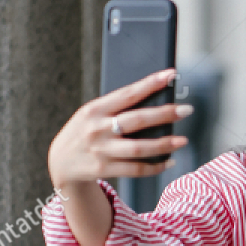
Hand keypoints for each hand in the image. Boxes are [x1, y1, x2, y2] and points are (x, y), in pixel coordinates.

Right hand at [47, 68, 192, 188]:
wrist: (59, 162)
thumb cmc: (84, 131)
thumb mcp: (92, 114)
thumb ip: (116, 109)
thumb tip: (154, 102)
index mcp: (95, 109)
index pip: (128, 93)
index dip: (151, 83)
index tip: (171, 75)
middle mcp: (97, 129)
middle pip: (137, 120)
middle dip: (165, 114)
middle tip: (187, 110)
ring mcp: (101, 151)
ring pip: (139, 148)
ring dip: (164, 144)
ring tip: (183, 140)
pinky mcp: (104, 170)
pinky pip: (135, 170)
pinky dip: (155, 167)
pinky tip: (169, 161)